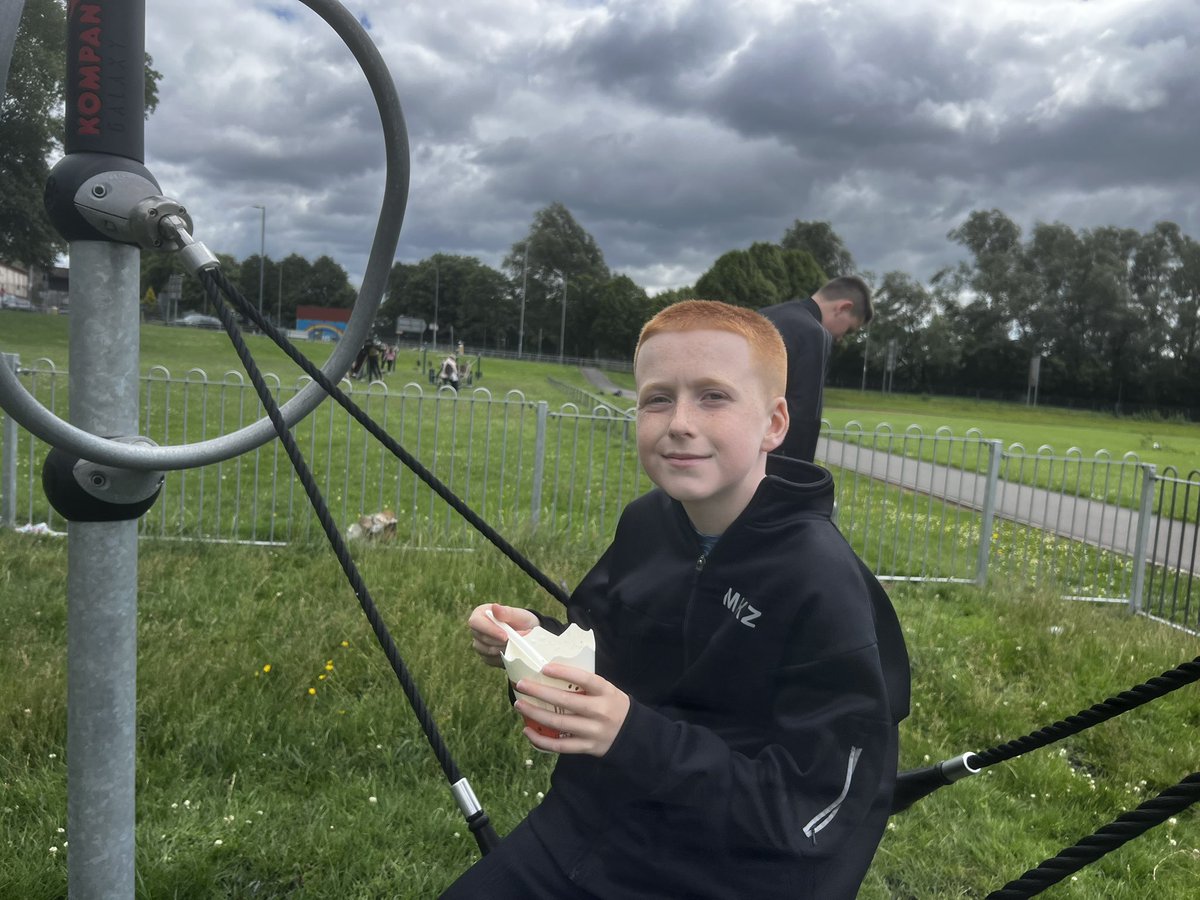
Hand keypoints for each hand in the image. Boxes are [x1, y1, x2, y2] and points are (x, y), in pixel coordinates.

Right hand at [468, 603, 539, 668]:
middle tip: (522, 637)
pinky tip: (514, 651)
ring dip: (506, 649)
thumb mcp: (518, 614)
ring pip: (488, 652)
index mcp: (479, 615)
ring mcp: (480, 645)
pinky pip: (493, 661)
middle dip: (503, 641)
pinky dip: (505, 657)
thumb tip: (495, 607)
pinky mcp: (486, 657)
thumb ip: (506, 612)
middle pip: (483, 639)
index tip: (505, 636)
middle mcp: (476, 631)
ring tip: (521, 643)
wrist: (527, 633)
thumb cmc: (521, 620)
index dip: (489, 630)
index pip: (476, 623)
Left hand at [514, 664, 629, 756]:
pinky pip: (560, 746)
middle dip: (540, 692)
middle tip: (522, 685)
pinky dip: (541, 740)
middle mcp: (600, 711)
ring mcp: (593, 731)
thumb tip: (552, 672)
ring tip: (520, 705)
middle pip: (566, 702)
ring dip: (535, 714)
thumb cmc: (612, 705)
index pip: (585, 679)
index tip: (544, 667)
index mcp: (606, 692)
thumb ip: (586, 684)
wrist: (631, 734)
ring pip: (559, 724)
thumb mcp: (607, 689)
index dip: (564, 673)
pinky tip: (527, 731)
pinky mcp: (587, 747)